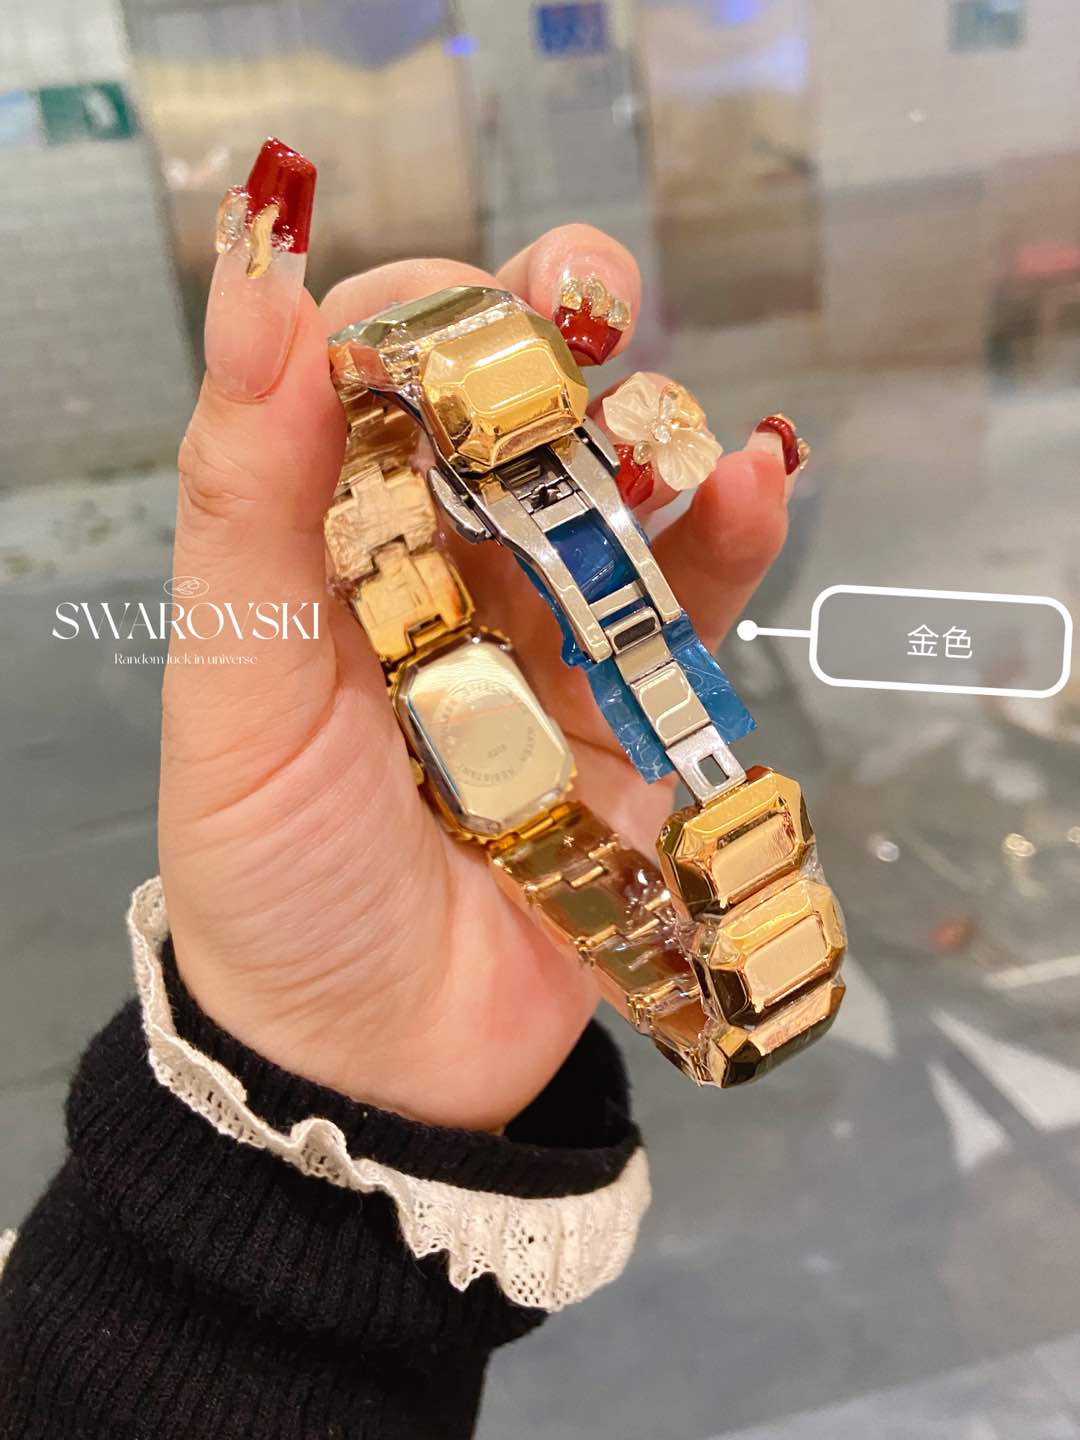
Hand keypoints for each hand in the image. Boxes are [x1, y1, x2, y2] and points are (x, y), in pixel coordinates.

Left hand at [160, 183, 791, 1131]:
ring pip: (608, 499)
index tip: (458, 312)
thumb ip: (244, 503)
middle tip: (588, 292)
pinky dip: (724, 542)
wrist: (372, 1058)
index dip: (418, 324)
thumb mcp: (233, 692)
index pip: (370, 384)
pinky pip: (686, 610)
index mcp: (326, 550)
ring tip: (662, 413)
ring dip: (647, 433)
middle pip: (501, 422)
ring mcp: (543, 639)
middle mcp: (437, 574)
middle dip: (547, 345)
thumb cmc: (274, 875)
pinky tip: (752, 482)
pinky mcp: (629, 713)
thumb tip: (254, 297)